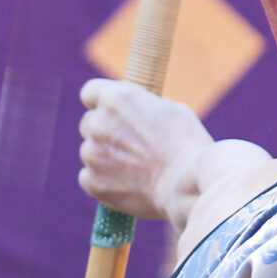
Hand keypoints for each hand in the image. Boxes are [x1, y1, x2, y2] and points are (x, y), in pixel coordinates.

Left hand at [78, 78, 210, 222]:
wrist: (185, 183)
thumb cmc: (187, 144)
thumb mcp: (173, 110)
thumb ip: (147, 107)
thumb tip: (142, 113)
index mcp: (116, 98)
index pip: (90, 93)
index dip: (100, 102)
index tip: (108, 112)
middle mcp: (98, 123)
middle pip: (89, 123)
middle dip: (105, 132)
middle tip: (129, 145)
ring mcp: (92, 153)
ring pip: (90, 152)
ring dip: (104, 157)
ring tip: (133, 169)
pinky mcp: (93, 181)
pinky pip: (89, 178)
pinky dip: (102, 181)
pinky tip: (124, 184)